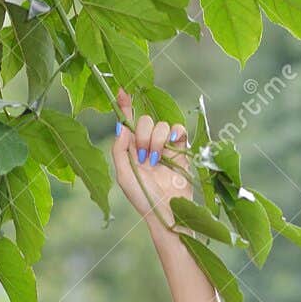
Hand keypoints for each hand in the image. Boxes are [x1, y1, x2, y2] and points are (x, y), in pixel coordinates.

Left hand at [111, 85, 191, 235]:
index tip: (121, 91)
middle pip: (145, 120)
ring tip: (155, 161)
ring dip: (156, 141)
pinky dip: (174, 135)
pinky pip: (178, 129)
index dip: (125, 106)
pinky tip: (170, 149)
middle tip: (143, 156)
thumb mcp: (123, 175)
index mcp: (131, 149)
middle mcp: (147, 145)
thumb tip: (122, 126)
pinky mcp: (181, 149)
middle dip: (142, 135)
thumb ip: (119, 149)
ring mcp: (165, 147)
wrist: (167, 210)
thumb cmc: (142, 198)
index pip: (128, 122)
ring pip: (161, 124)